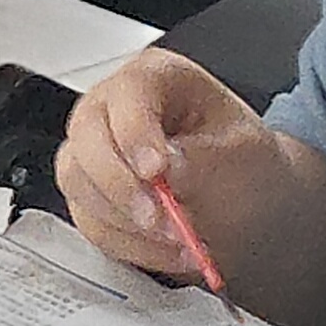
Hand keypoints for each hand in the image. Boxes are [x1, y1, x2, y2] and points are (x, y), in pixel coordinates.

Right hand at [54, 50, 272, 286]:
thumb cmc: (244, 160)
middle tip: (160, 218)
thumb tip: (169, 169)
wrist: (247, 195)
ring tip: (178, 239)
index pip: (129, 93)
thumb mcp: (243, 153)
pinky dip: (128, 244)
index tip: (156, 171)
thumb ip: (204, 159)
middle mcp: (114, 107)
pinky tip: (166, 249)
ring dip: (126, 221)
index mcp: (157, 76)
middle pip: (87, 137)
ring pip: (78, 182)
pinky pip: (89, 221)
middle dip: (122, 186)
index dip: (135, 132)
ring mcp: (95, 149)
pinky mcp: (91, 193)